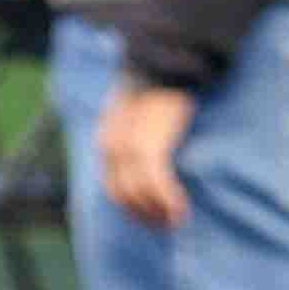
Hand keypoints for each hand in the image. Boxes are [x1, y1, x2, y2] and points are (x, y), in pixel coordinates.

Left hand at [95, 76, 197, 231]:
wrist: (166, 64)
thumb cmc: (159, 87)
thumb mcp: (138, 111)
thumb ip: (137, 134)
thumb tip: (150, 157)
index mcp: (107, 140)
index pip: (113, 187)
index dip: (133, 208)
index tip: (154, 218)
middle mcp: (111, 146)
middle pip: (123, 195)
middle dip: (145, 215)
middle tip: (168, 225)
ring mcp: (128, 148)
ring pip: (139, 194)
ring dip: (159, 212)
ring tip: (178, 220)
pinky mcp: (148, 146)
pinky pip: (156, 184)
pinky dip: (168, 201)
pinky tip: (181, 209)